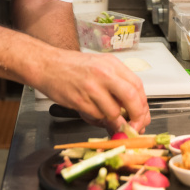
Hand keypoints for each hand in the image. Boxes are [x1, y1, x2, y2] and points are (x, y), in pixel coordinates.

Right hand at [36, 51, 150, 132]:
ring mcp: (91, 87)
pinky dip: (96, 116)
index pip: (137, 86)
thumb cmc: (73, 66)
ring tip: (101, 109)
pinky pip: (96, 116)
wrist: (47, 64)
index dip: (142, 104)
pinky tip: (88, 106)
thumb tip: (133, 108)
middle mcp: (104, 73)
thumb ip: (117, 84)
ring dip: (111, 117)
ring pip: (113, 112)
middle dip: (136, 116)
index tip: (142, 115)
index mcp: (112, 64)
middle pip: (131, 98)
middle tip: (135, 125)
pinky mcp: (79, 100)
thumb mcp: (100, 67)